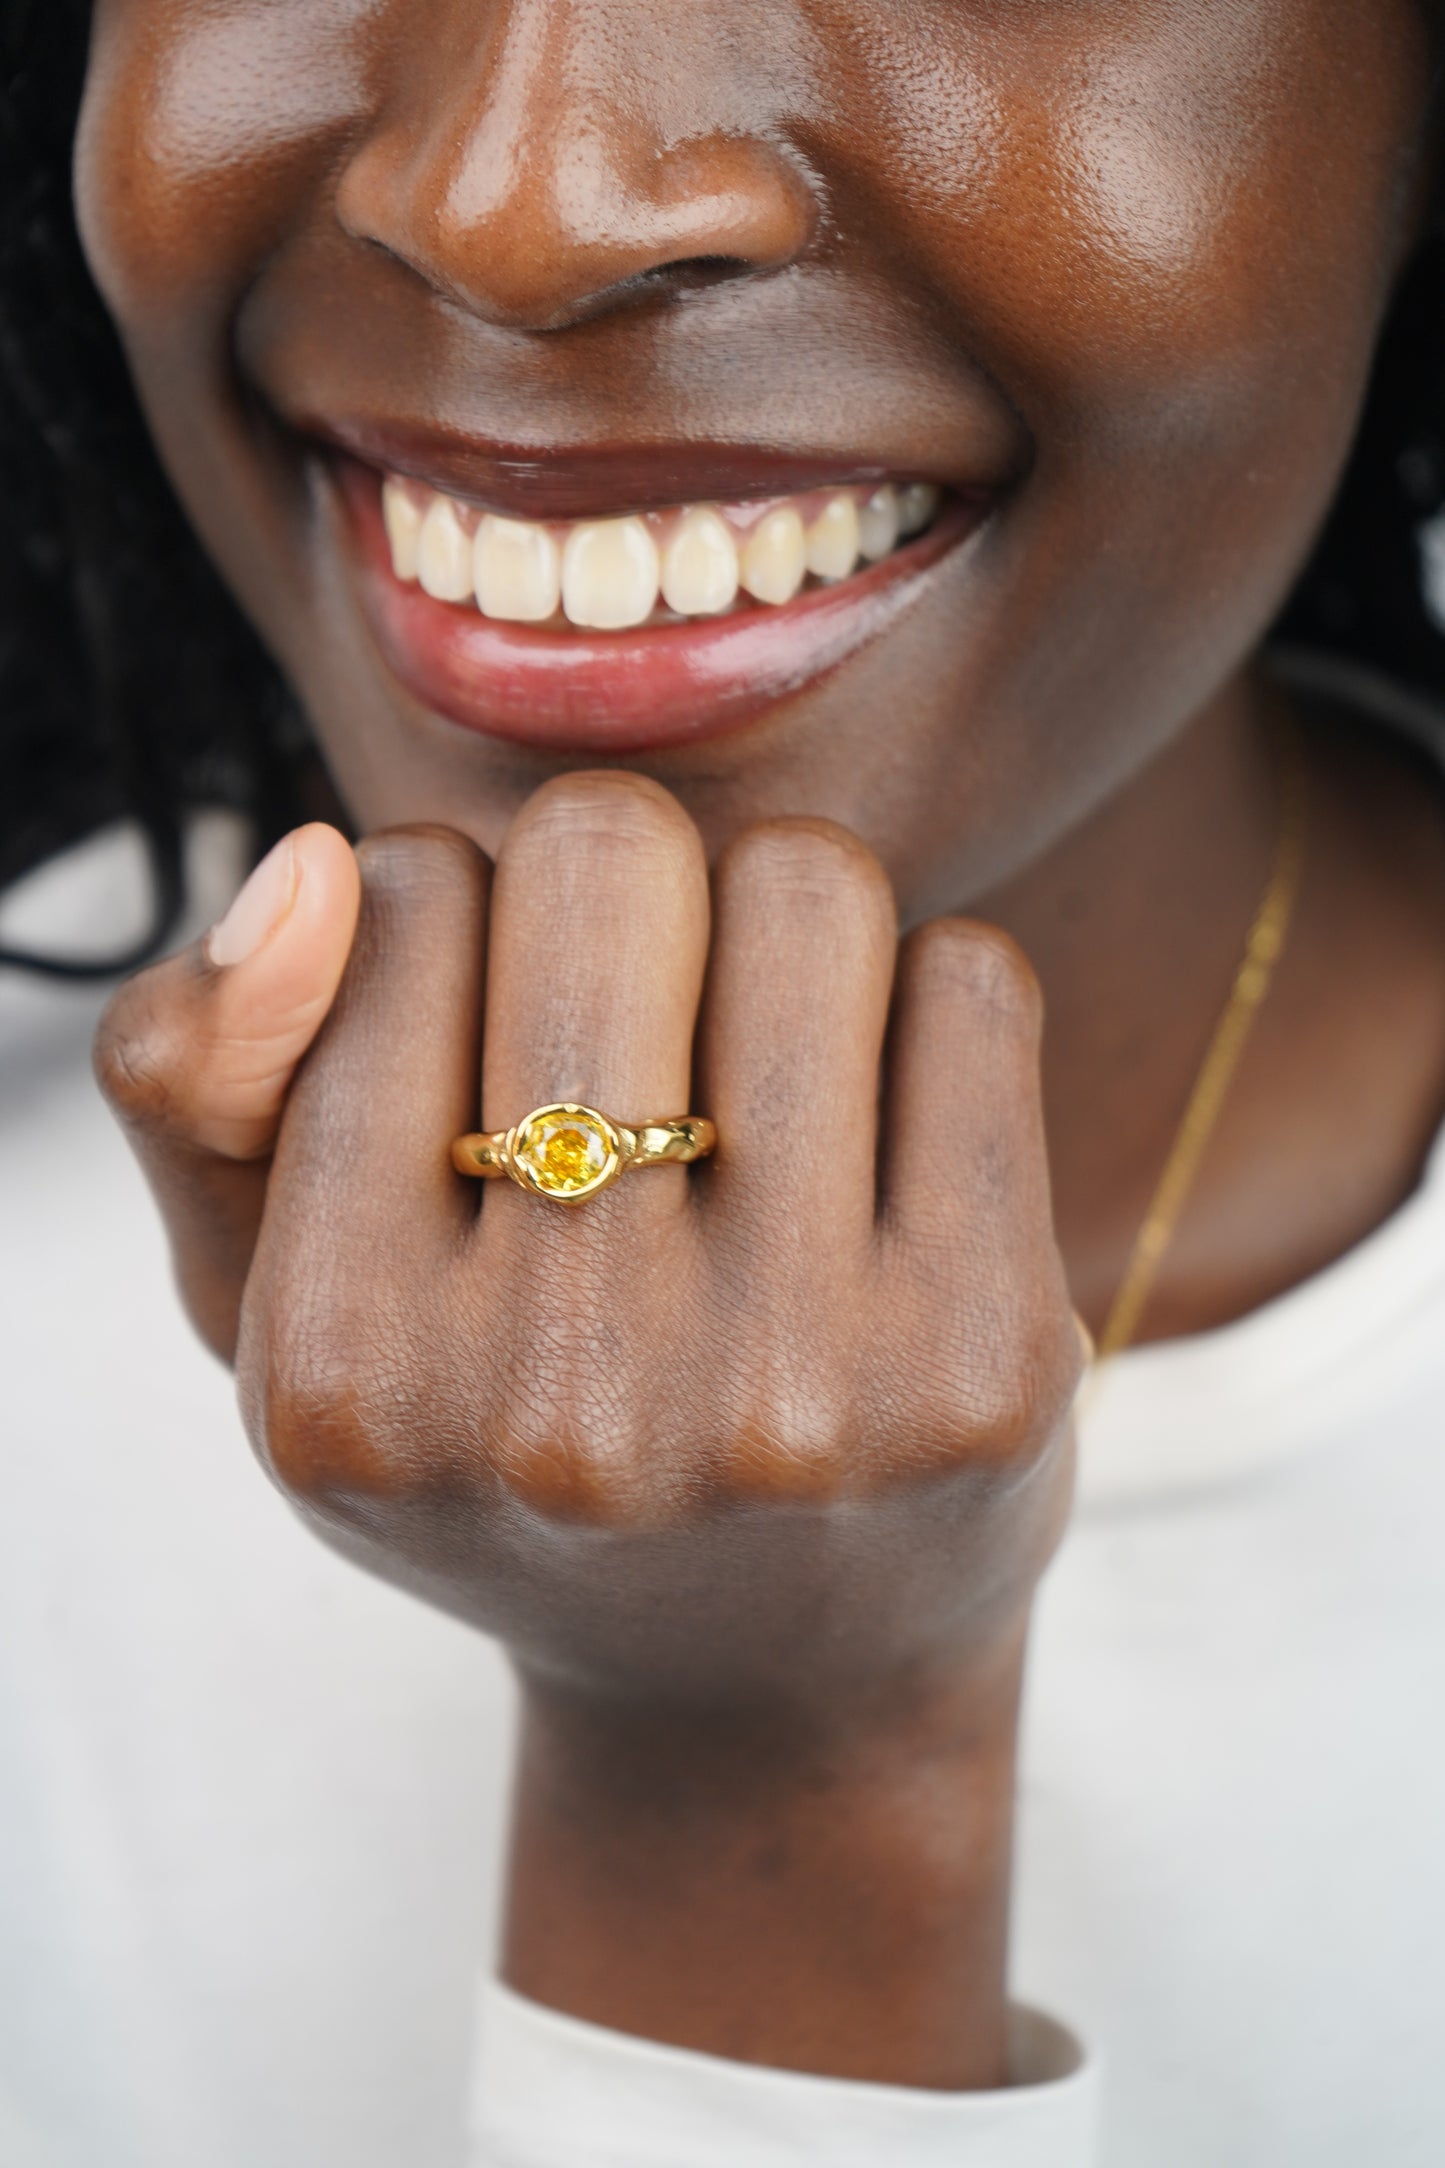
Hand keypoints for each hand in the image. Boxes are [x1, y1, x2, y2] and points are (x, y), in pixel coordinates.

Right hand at [96, 773, 1081, 2079]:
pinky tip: (885, 1146)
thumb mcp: (276, 1304)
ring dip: (783, 937)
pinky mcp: (988, 1364)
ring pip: (806, 886)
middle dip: (627, 888)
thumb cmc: (505, 1452)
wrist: (769, 1688)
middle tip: (647, 1021)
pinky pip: (974, 981)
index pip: (406, 894)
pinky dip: (924, 1012)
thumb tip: (310, 866)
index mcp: (348, 1374)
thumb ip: (198, 1080)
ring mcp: (797, 1391)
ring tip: (760, 1085)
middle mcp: (569, 1402)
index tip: (495, 1052)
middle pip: (609, 854)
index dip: (462, 926)